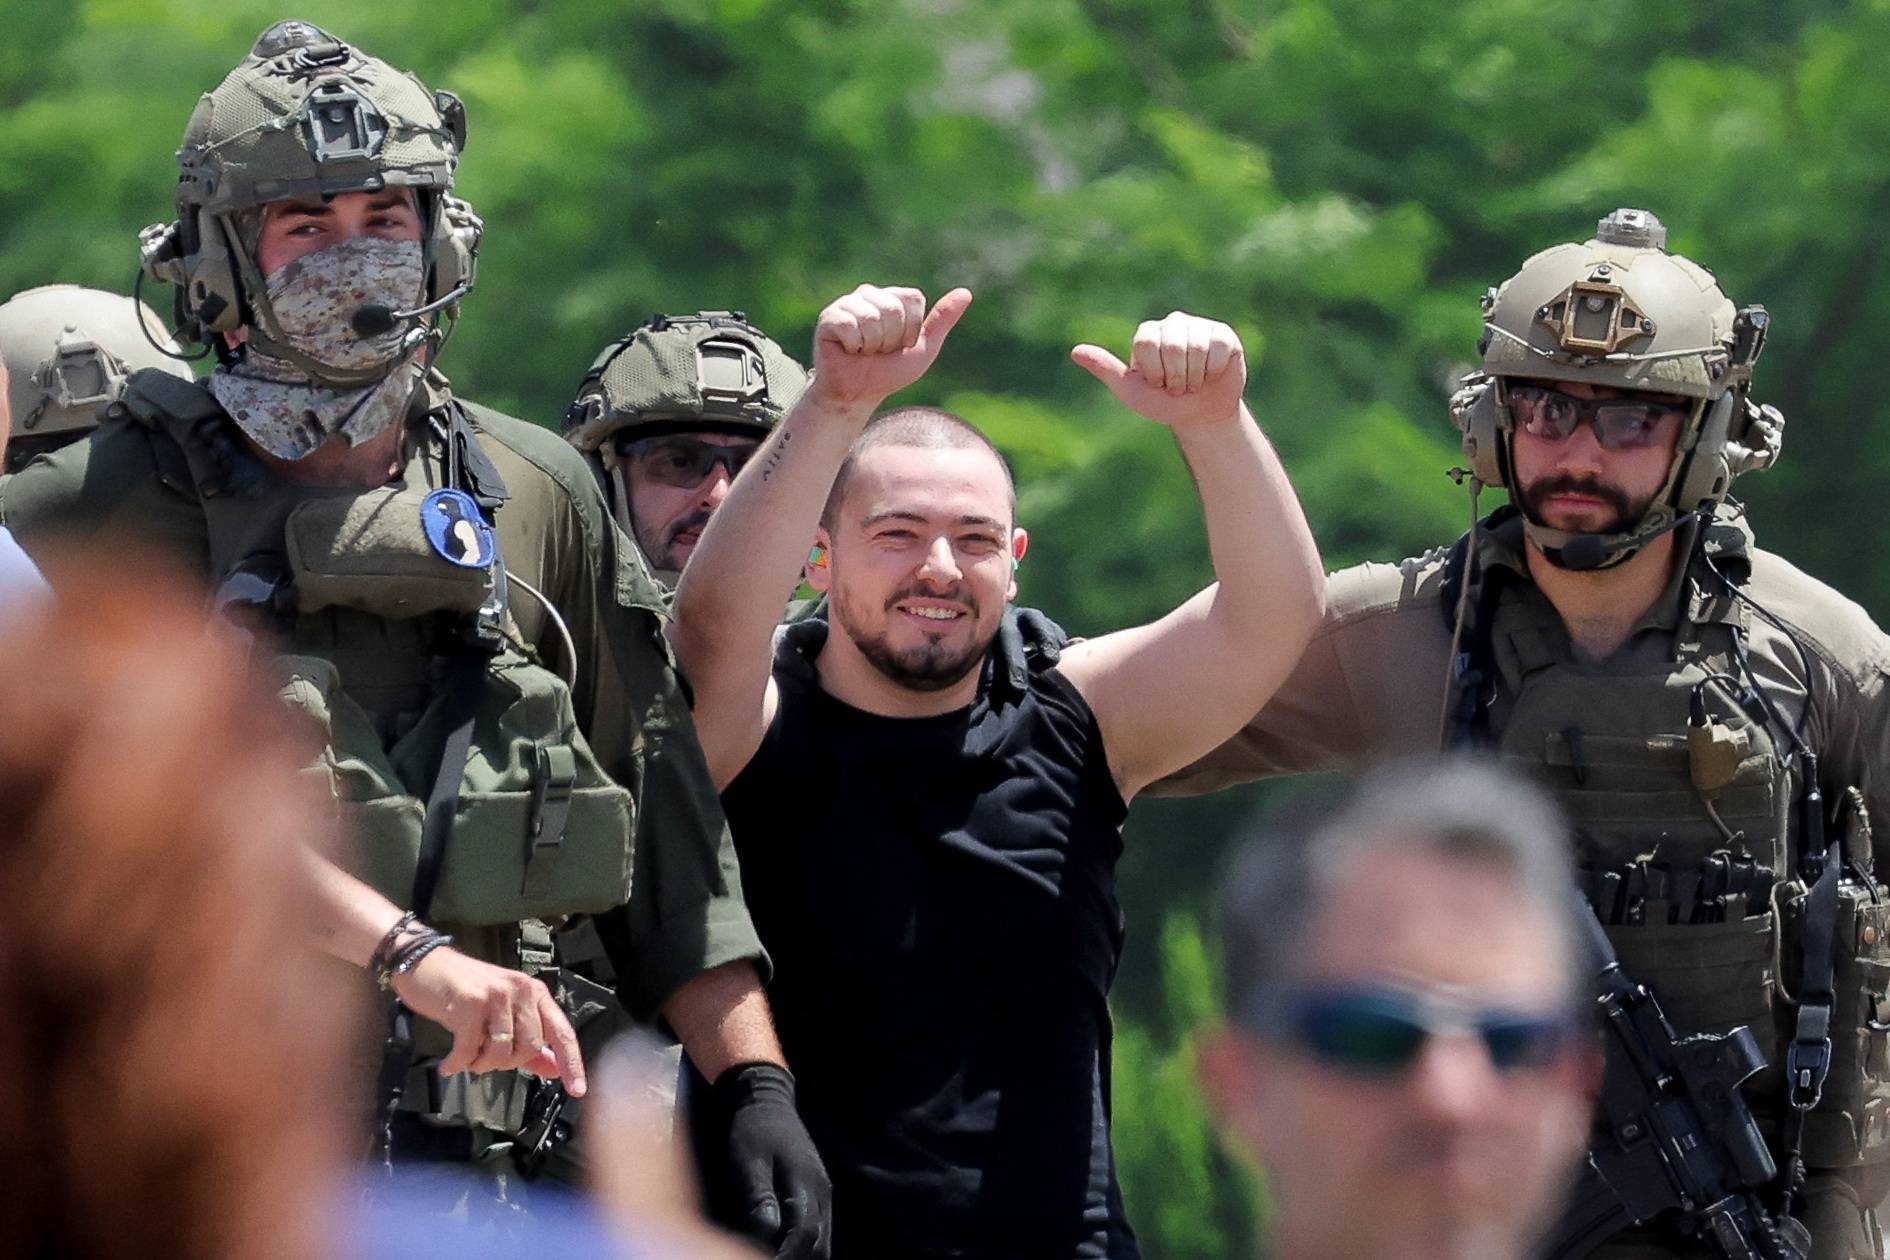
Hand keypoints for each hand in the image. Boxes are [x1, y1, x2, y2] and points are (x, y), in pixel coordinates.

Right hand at [390, 946, 587, 1096]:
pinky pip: (470, 1051)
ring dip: (481, 1064)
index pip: (562, 1032)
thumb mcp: (504, 1013)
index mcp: (535, 993)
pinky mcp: (470, 1003)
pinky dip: (458, 1064)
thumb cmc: (466, 991)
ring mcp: (497, 996)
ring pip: (502, 1052)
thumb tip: (555, 1069)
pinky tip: (449, 1065)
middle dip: (506, 1063)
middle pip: (529, 1048)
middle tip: (484, 1058)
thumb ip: (530, 1042)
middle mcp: (521, 990)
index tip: (577, 1090)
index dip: (571, 1063)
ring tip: (467, 1056)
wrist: (426, 964)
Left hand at [716, 1062, 831, 1258]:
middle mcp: (822, 1193)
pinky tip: (784, 1247)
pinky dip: (805, 1245)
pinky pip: (818, 1230)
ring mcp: (823, 1193)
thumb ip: (758, 1195)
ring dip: (803, 1254)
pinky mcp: (818, 1192)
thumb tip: (766, 1231)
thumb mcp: (748, 1160)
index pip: (804, 1234)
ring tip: (776, 1257)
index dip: (786, 1256)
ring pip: (822, 1240)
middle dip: (797, 1258)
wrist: (767, 1099)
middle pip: (819, 1245)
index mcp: (806, 1184)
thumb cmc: (752, 1130)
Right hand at [808, 284, 971, 410]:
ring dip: (871, 345)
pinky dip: (854, 346)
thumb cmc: (889, 372)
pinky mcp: (829, 317)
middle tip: (879, 351)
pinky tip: (848, 350)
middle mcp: (870, 294)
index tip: (900, 345)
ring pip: (872, 318)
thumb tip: (966, 293)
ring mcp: (847, 303)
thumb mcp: (924, 348)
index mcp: (894, 298)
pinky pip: (850, 325)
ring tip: (863, 351)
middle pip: (893, 308)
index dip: (911, 329)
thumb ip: (942, 320)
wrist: (858, 395)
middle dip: (891, 340)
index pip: (913, 299)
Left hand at [1071, 310, 1246, 427]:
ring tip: (1194, 382)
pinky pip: (1218, 348)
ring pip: (1196, 347)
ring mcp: (1199, 326)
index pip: (1146, 345)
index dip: (1154, 372)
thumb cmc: (1164, 404)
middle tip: (1178, 386)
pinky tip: (1212, 374)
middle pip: (1171, 345)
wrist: (1200, 415)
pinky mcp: (1223, 335)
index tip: (1158, 384)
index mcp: (1147, 334)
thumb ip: (1106, 370)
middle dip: (1176, 377)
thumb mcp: (1132, 391)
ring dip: (1196, 376)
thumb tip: (1075, 351)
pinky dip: (1214, 371)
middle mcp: (1172, 323)